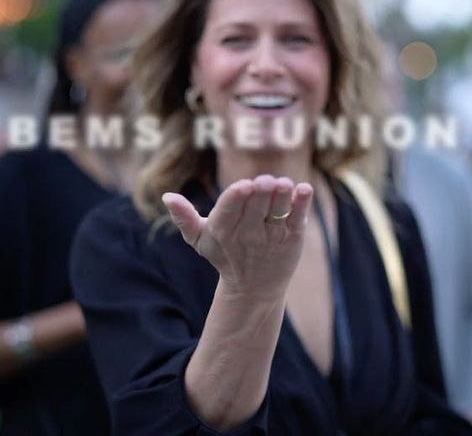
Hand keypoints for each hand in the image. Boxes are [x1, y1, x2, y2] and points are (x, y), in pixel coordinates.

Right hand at [163, 175, 312, 300]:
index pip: (229, 209)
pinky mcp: (293, 237)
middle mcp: (249, 233)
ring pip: (278, 210)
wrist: (253, 289)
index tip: (244, 185)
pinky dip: (302, 203)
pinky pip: (298, 218)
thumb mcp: (200, 240)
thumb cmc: (224, 255)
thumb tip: (167, 197)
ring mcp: (272, 235)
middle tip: (264, 181)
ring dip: (282, 195)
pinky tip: (304, 189)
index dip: (237, 197)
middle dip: (261, 190)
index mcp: (223, 230)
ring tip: (283, 184)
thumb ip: (184, 218)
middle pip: (256, 206)